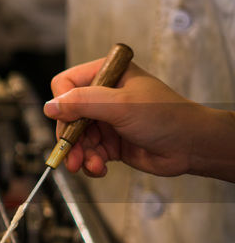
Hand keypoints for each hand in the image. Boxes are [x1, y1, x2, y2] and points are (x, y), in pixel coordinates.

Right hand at [43, 61, 211, 177]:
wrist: (192, 147)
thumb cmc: (168, 117)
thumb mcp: (121, 105)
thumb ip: (83, 103)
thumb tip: (50, 107)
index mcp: (108, 75)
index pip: (67, 84)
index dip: (63, 104)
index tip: (66, 121)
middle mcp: (104, 95)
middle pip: (68, 115)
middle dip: (69, 137)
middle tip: (70, 154)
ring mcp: (107, 120)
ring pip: (76, 137)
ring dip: (79, 154)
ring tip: (87, 165)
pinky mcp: (110, 142)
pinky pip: (88, 152)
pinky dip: (89, 162)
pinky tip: (98, 168)